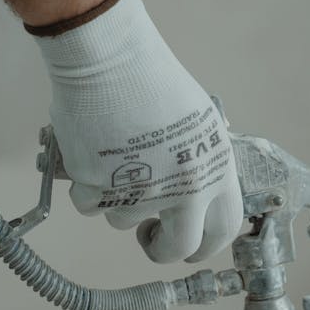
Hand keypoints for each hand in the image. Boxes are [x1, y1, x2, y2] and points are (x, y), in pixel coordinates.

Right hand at [31, 0, 242, 263]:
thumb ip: (200, 160)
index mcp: (214, 171)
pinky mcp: (98, 189)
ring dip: (117, 199)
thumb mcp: (199, 120)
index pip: (223, 230)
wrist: (109, 61)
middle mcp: (183, 190)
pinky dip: (86, 186)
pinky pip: (88, 205)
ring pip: (124, 220)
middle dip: (160, 248)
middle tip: (149, 236)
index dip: (206, 244)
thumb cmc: (151, 79)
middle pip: (177, 248)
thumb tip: (197, 189)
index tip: (190, 245)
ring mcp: (139, 193)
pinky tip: (92, 155)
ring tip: (115, 160)